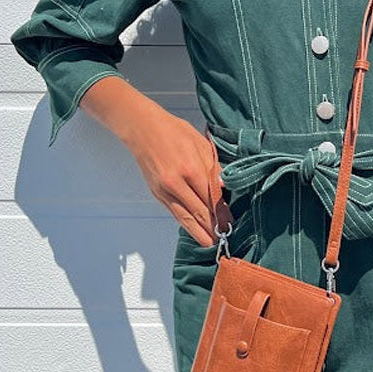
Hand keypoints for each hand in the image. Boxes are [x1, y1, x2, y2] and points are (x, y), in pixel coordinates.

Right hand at [122, 107, 231, 247]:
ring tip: (209, 243)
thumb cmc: (173, 131)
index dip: (221, 213)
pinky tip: (193, 230)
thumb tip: (225, 187)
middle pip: (198, 212)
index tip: (230, 222)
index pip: (211, 198)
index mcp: (191, 169)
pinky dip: (184, 223)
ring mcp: (164, 190)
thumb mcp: (200, 144)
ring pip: (184, 217)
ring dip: (198, 231)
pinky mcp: (157, 193)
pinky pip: (174, 212)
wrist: (143, 129)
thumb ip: (214, 167)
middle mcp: (176, 183)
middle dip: (212, 226)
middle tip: (224, 237)